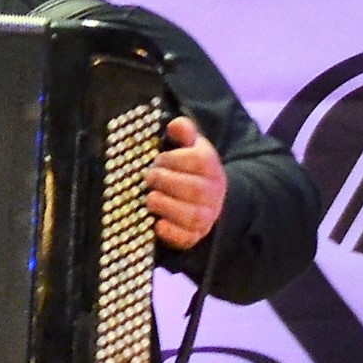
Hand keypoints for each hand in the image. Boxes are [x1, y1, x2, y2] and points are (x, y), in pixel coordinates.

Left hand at [148, 114, 225, 251]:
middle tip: (149, 178)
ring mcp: (207, 215)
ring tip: (150, 198)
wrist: (212, 199)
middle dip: (164, 181)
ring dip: (165, 205)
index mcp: (211, 167)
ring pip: (191, 215)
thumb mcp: (192, 147)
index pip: (197, 161)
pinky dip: (169, 231)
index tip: (158, 160)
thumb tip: (175, 124)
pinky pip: (186, 237)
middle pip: (192, 188)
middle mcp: (213, 192)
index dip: (173, 159)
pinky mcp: (196, 235)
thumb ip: (185, 133)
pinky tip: (157, 223)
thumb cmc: (192, 170)